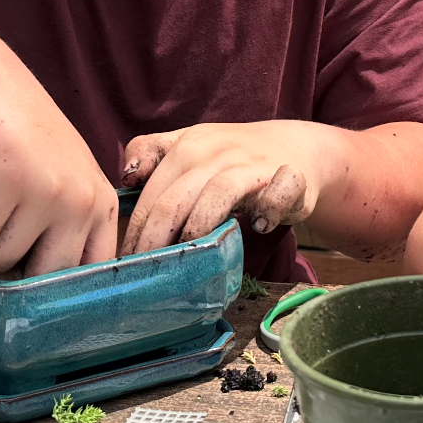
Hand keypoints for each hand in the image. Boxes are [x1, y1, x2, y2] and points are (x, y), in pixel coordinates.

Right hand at [0, 66, 118, 275]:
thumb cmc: (11, 134)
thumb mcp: (56, 177)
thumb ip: (57, 229)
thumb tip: (31, 298)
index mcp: (100, 202)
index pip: (92, 273)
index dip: (55, 289)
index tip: (27, 287)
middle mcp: (82, 200)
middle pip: (45, 276)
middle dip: (8, 267)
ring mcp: (46, 193)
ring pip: (0, 260)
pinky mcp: (5, 186)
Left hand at [121, 121, 324, 254]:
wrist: (296, 145)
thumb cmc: (234, 156)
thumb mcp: (191, 145)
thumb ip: (154, 153)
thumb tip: (126, 177)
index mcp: (188, 147)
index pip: (151, 195)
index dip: (135, 233)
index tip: (127, 264)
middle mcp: (216, 153)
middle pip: (175, 201)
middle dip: (155, 243)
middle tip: (147, 277)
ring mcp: (253, 165)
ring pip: (217, 195)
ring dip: (198, 228)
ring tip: (189, 259)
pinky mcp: (290, 176)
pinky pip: (278, 193)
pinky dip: (268, 210)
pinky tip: (259, 227)